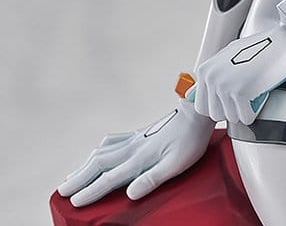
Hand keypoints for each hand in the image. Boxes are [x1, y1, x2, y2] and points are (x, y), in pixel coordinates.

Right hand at [57, 99, 214, 205]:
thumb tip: (130, 193)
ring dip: (85, 166)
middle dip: (79, 179)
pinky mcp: (141, 134)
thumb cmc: (190, 141)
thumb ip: (152, 178)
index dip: (91, 191)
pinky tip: (98, 151)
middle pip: (99, 165)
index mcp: (139, 159)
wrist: (196, 112)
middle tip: (61, 191)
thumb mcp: (176, 164)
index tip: (74, 202)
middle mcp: (132, 148)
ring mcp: (135, 139)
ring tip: (72, 176)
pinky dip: (100, 150)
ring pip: (102, 153)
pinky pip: (114, 141)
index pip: (109, 179)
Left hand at [194, 24, 285, 125]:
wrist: (279, 40)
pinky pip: (245, 118)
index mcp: (206, 70)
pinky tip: (258, 95)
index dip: (219, 106)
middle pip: (216, 114)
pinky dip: (254, 111)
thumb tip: (205, 93)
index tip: (230, 101)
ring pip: (231, 118)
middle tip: (244, 96)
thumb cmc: (258, 46)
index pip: (202, 106)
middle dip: (231, 109)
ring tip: (252, 93)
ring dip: (243, 110)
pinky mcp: (240, 93)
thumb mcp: (228, 57)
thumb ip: (216, 75)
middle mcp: (211, 78)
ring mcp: (224, 86)